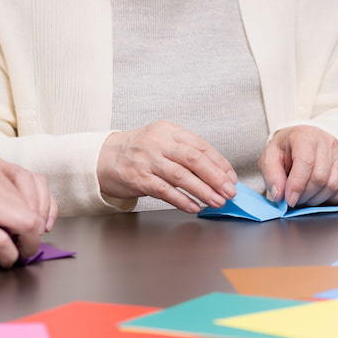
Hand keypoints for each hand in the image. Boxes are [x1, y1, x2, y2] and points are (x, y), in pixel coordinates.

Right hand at [0, 157, 52, 267]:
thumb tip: (9, 211)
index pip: (34, 182)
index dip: (45, 206)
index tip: (44, 222)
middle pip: (33, 208)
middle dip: (37, 231)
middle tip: (31, 244)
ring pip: (26, 224)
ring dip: (28, 245)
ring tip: (22, 254)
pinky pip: (3, 242)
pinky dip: (10, 255)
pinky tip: (5, 260)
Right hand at [97, 120, 237, 213]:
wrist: (105, 158)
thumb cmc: (139, 151)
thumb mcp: (162, 141)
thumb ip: (186, 151)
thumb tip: (217, 173)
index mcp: (169, 131)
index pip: (200, 146)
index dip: (219, 163)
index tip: (231, 177)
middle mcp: (158, 143)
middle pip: (193, 159)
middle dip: (215, 177)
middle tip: (229, 191)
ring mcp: (147, 160)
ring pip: (181, 176)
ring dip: (203, 191)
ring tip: (217, 201)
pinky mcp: (138, 178)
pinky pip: (164, 191)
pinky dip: (182, 200)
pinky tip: (194, 207)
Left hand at [259, 126, 337, 206]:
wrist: (305, 140)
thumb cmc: (287, 149)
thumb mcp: (270, 156)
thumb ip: (272, 175)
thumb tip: (279, 195)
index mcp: (305, 136)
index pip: (306, 163)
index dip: (297, 185)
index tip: (289, 200)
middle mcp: (327, 142)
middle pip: (320, 177)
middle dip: (305, 195)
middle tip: (295, 200)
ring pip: (334, 185)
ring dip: (317, 199)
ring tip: (305, 197)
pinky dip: (334, 198)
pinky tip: (321, 195)